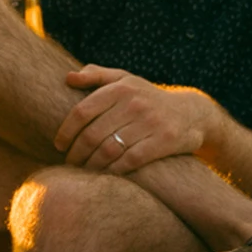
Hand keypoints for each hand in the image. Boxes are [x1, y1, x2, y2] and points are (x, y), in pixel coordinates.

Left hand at [55, 65, 219, 172]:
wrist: (192, 113)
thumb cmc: (149, 98)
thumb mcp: (126, 80)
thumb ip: (97, 76)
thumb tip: (68, 77)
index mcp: (121, 88)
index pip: (82, 112)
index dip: (66, 131)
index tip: (59, 144)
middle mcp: (134, 103)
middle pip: (93, 134)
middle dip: (76, 152)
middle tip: (70, 162)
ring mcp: (150, 122)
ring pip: (109, 150)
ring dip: (91, 165)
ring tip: (83, 170)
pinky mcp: (163, 141)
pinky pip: (129, 161)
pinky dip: (112, 170)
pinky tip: (105, 175)